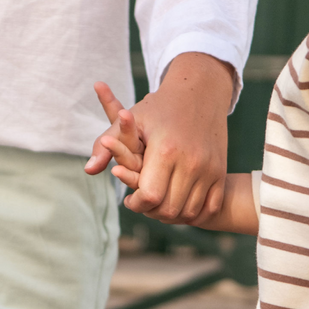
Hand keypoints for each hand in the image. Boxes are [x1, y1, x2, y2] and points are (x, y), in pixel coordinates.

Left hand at [85, 52, 233, 224]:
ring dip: (172, 214)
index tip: (129, 200)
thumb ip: (106, 145)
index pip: (149, 196)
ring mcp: (209, 168)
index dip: (137, 204)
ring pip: (189, 211)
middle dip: (151, 212)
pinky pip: (209, 206)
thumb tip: (88, 170)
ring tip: (158, 205)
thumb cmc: (160, 107)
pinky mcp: (220, 171)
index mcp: (166, 151)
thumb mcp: (132, 120)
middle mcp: (191, 162)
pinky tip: (179, 204)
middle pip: (169, 209)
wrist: (202, 93)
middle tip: (142, 204)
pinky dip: (194, 211)